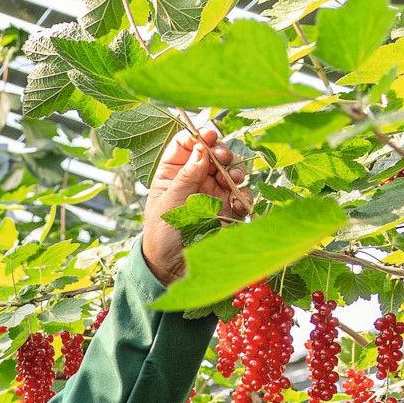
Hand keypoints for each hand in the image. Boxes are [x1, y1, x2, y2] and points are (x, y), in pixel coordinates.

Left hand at [141, 128, 251, 287]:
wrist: (171, 268)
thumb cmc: (161, 235)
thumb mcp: (168, 203)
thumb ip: (186, 176)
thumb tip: (201, 149)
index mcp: (172, 173)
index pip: (186, 144)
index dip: (197, 136)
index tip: (208, 134)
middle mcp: (194, 179)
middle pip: (212, 153)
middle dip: (220, 152)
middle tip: (222, 157)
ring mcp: (213, 193)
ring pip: (230, 171)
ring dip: (235, 171)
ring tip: (232, 179)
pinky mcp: (228, 209)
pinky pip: (241, 194)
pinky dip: (243, 195)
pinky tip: (238, 203)